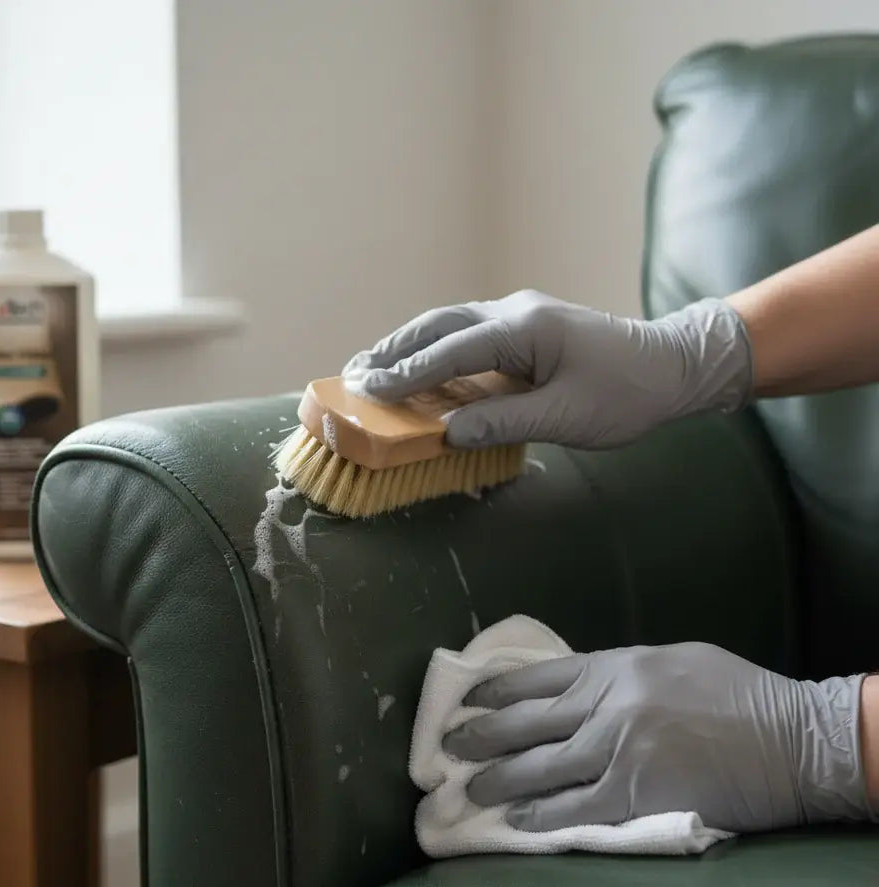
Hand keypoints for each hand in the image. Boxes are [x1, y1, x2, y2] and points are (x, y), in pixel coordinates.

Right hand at [342, 290, 751, 448]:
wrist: (674, 366)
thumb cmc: (628, 393)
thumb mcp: (567, 417)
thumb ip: (503, 421)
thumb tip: (447, 433)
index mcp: (524, 329)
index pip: (450, 352)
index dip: (405, 375)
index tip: (364, 391)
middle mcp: (514, 313)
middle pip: (438, 326)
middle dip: (393, 351)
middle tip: (351, 375)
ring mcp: (519, 318)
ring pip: (449, 327)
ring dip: (409, 348)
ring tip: (371, 370)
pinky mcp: (525, 332)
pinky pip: (467, 338)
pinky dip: (436, 354)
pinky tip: (420, 373)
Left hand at [442, 642, 876, 833]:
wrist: (792, 739)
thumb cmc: (738, 695)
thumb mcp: (670, 661)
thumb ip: (618, 673)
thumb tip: (575, 689)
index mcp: (613, 665)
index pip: (536, 677)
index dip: (495, 691)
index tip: (466, 701)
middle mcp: (605, 702)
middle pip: (524, 722)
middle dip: (480, 737)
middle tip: (447, 750)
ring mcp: (616, 748)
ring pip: (538, 768)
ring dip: (497, 782)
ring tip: (466, 791)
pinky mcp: (634, 793)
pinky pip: (573, 808)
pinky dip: (540, 818)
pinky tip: (515, 825)